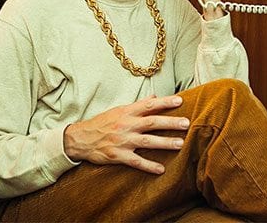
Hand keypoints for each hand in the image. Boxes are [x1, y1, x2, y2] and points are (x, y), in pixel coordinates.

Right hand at [63, 95, 188, 173]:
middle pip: (151, 122)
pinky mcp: (118, 155)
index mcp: (126, 112)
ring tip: (180, 144)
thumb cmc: (102, 123)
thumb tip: (154, 96)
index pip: (149, 105)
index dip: (164, 102)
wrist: (80, 139)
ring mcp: (122, 141)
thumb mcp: (118, 110)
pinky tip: (161, 169)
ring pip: (147, 141)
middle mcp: (126, 125)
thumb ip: (138, 105)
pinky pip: (136, 161)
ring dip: (164, 142)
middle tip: (186, 123)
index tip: (180, 100)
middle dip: (170, 122)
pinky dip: (148, 165)